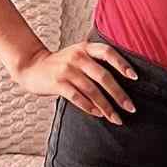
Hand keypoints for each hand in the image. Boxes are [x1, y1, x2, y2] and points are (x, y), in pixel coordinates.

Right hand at [11, 38, 137, 122]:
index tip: (135, 77)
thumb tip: (122, 81)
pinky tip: (98, 114)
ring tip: (116, 118)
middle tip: (131, 108)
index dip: (122, 64)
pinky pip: (77, 97)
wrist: (32, 67)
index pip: (108, 52)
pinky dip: (89, 107)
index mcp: (85, 48)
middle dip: (119, 94)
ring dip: (106, 106)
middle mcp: (77, 57)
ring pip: (92, 90)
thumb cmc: (60, 64)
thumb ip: (95, 62)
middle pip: (103, 76)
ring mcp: (66, 70)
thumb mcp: (78, 54)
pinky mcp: (57, 83)